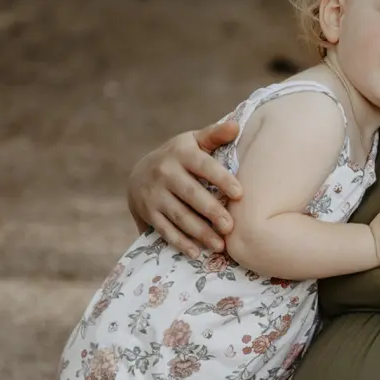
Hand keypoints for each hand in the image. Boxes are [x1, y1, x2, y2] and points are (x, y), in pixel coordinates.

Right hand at [128, 119, 241, 259]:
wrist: (140, 173)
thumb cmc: (179, 157)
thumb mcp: (193, 142)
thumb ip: (214, 135)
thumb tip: (236, 126)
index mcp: (181, 153)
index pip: (204, 166)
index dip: (221, 179)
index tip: (240, 194)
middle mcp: (165, 172)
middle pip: (191, 194)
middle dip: (210, 211)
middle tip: (230, 227)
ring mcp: (155, 194)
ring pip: (179, 215)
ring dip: (199, 232)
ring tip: (219, 246)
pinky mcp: (148, 212)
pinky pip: (165, 230)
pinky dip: (180, 242)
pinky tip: (196, 253)